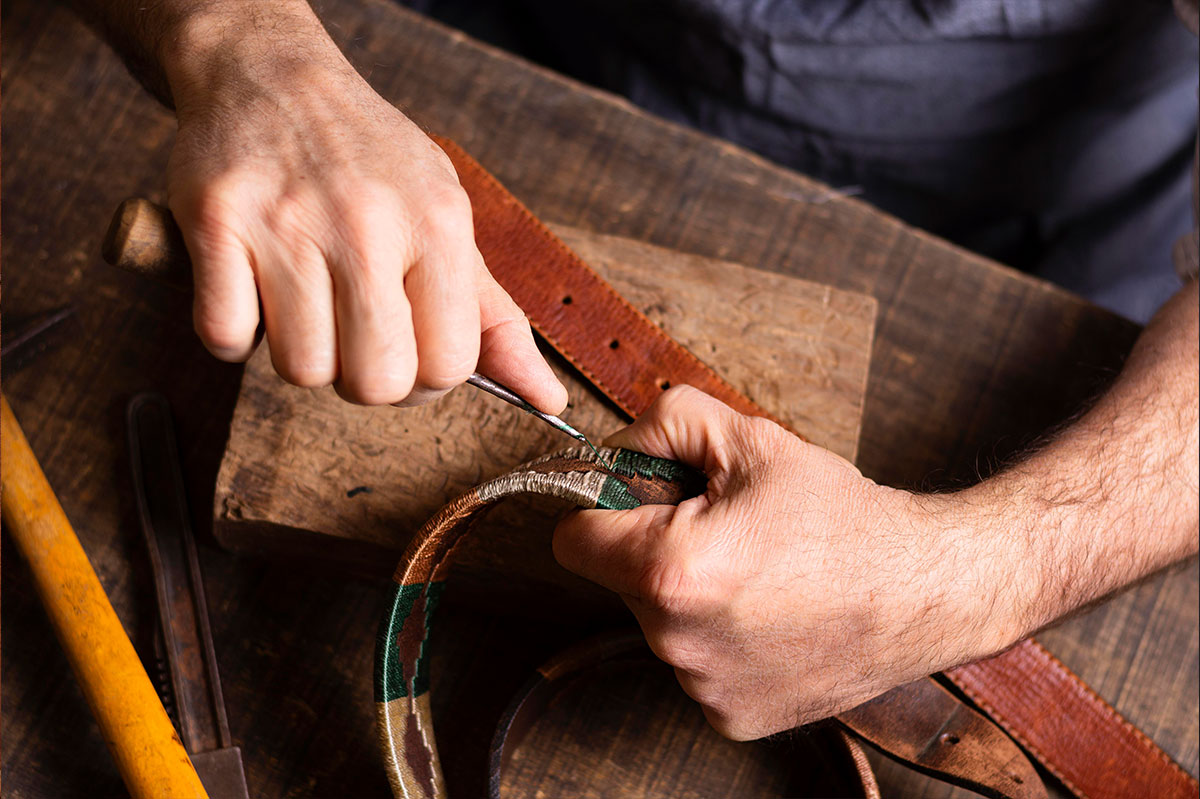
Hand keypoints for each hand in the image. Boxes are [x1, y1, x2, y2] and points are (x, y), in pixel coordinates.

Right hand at [158, 3, 565, 409]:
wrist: (272, 75)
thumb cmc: (371, 163)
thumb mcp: (449, 221)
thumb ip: (495, 318)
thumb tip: (548, 399)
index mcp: (438, 224)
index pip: (448, 366)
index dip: (426, 380)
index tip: (407, 350)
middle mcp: (367, 223)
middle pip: (375, 384)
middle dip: (364, 378)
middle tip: (352, 333)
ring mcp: (287, 222)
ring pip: (301, 370)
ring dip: (301, 353)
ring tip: (304, 301)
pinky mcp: (216, 222)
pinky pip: (224, 339)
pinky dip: (234, 334)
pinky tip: (253, 291)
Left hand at [554, 386, 1024, 738]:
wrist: (925, 591)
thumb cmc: (844, 518)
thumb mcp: (750, 439)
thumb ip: (663, 423)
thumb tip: (612, 449)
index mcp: (670, 569)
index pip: (573, 538)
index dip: (603, 506)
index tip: (640, 499)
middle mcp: (676, 641)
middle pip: (617, 580)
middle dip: (653, 547)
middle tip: (722, 528)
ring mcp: (703, 687)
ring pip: (656, 624)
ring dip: (687, 595)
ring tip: (758, 572)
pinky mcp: (730, 716)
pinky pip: (693, 663)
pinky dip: (719, 637)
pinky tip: (770, 614)